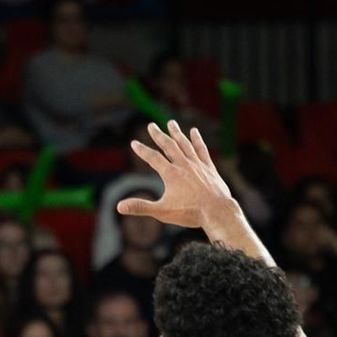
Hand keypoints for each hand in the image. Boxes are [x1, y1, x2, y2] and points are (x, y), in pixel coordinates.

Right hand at [118, 120, 237, 234]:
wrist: (217, 211)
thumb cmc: (189, 213)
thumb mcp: (162, 212)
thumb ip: (140, 207)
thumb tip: (119, 207)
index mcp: (171, 174)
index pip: (153, 158)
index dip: (142, 150)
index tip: (134, 143)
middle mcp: (184, 165)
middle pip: (169, 146)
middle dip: (158, 135)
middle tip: (151, 126)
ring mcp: (197, 164)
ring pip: (185, 144)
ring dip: (176, 133)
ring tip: (171, 123)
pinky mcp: (209, 167)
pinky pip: (201, 149)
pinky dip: (197, 140)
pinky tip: (194, 132)